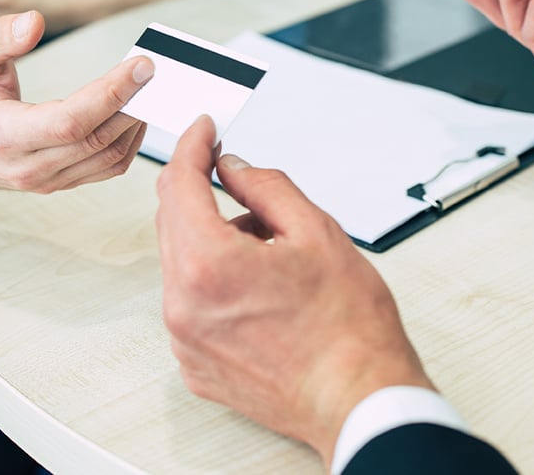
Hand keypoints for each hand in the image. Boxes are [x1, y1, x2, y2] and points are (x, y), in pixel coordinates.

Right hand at [0, 11, 151, 192]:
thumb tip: (34, 22)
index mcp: (1, 135)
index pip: (68, 122)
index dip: (109, 94)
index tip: (140, 66)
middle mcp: (26, 166)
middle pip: (95, 141)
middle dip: (131, 103)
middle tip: (155, 71)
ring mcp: (46, 181)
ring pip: (108, 158)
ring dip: (135, 123)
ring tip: (150, 88)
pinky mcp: (62, 183)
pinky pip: (107, 167)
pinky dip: (130, 141)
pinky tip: (135, 111)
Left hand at [156, 116, 432, 462]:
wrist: (361, 402)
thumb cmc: (350, 331)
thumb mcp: (317, 233)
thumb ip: (265, 188)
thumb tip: (232, 167)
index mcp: (208, 266)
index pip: (179, 184)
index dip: (191, 147)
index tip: (202, 131)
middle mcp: (183, 306)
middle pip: (171, 222)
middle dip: (200, 192)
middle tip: (236, 179)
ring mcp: (185, 341)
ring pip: (181, 264)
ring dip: (211, 241)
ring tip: (270, 251)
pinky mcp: (194, 365)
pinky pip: (189, 305)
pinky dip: (212, 284)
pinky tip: (258, 288)